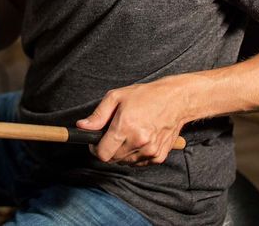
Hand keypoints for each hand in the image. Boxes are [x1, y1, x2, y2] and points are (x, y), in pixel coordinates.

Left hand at [75, 77, 189, 165]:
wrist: (176, 100)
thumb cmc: (146, 96)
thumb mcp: (116, 97)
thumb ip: (98, 115)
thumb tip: (82, 126)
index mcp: (125, 127)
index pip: (102, 153)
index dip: (95, 149)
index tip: (95, 142)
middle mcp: (139, 142)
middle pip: (112, 159)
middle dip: (108, 149)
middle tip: (112, 135)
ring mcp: (150, 151)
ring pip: (125, 162)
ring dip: (121, 152)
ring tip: (128, 134)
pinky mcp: (159, 156)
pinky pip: (139, 163)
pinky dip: (135, 155)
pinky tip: (138, 140)